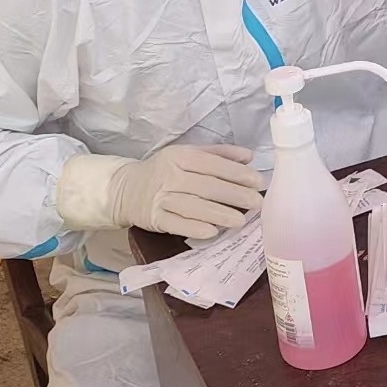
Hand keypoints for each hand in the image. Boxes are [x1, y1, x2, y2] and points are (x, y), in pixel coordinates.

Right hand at [57, 144, 265, 239]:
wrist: (126, 188)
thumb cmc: (165, 170)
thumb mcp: (188, 155)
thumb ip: (218, 154)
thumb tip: (248, 157)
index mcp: (180, 156)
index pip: (213, 164)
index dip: (237, 173)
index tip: (259, 182)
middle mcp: (170, 175)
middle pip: (207, 186)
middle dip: (235, 195)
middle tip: (258, 203)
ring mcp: (161, 197)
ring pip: (194, 206)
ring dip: (219, 214)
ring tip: (241, 220)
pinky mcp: (154, 218)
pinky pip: (177, 224)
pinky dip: (195, 228)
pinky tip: (213, 232)